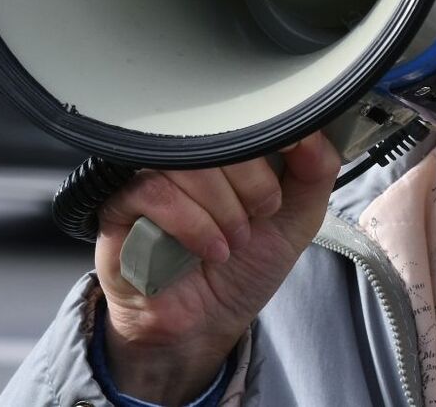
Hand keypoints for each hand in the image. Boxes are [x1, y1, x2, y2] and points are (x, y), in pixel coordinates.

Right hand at [95, 132, 340, 402]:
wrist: (204, 324)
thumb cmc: (244, 266)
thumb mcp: (296, 218)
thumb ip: (314, 171)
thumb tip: (314, 130)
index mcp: (228, 146)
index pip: (246, 111)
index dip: (272, 132)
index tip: (291, 155)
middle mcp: (187, 154)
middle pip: (217, 132)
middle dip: (252, 180)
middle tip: (261, 214)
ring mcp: (150, 173)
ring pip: (187, 161)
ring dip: (223, 207)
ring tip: (235, 240)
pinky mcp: (121, 204)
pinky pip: (154, 191)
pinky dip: (192, 223)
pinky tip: (210, 250)